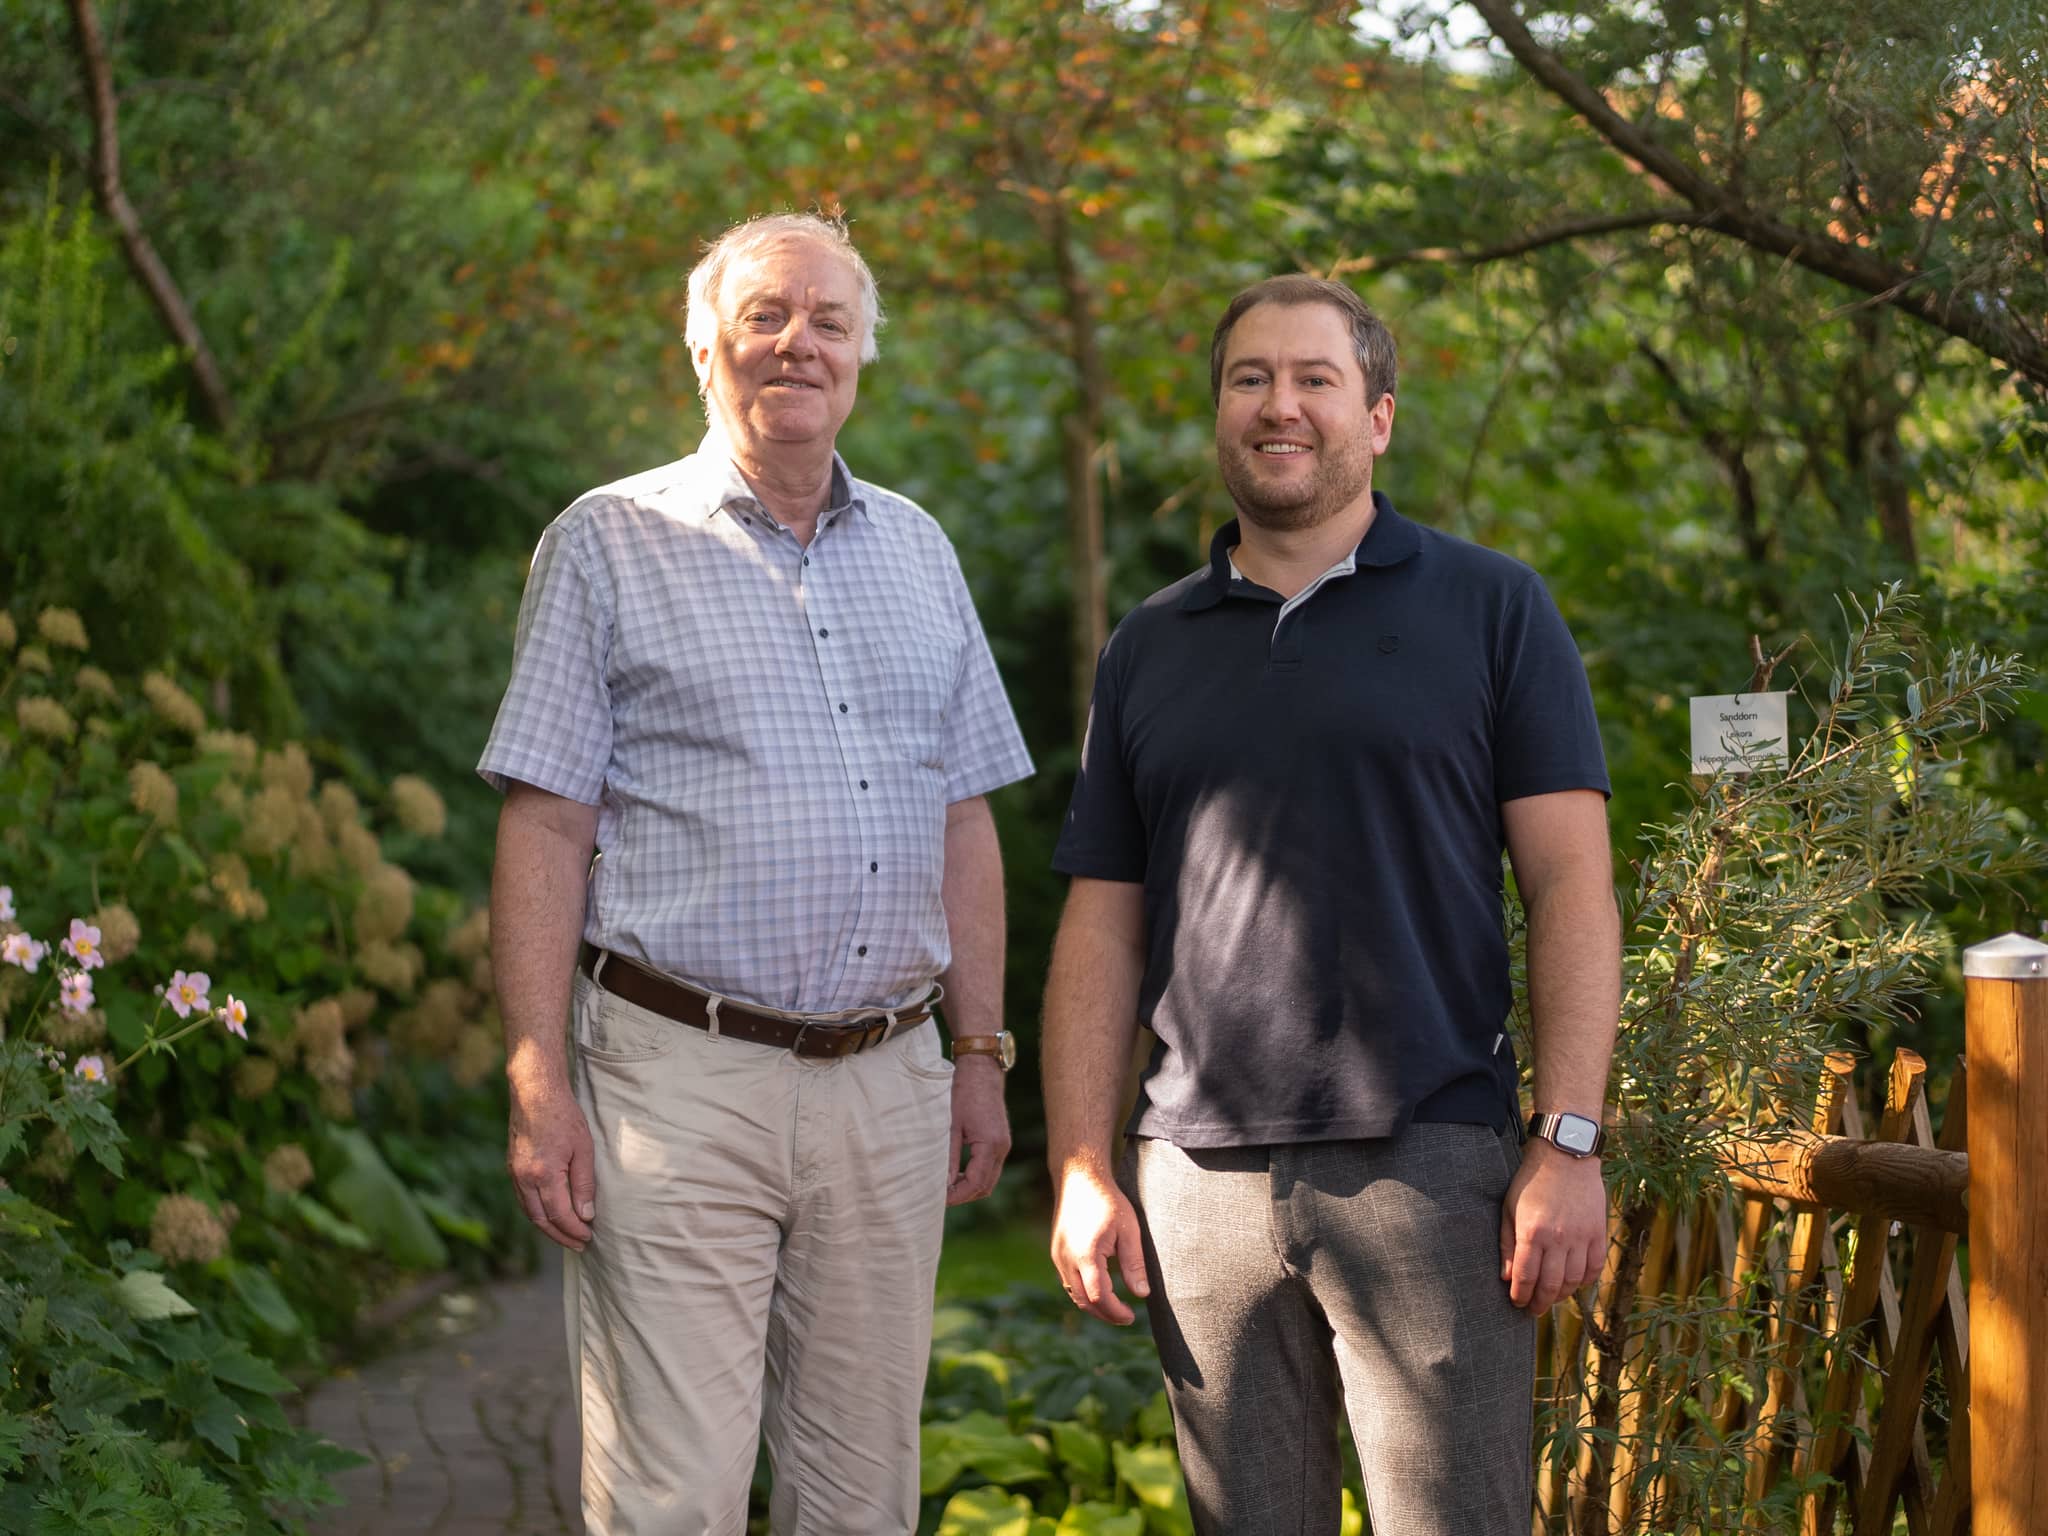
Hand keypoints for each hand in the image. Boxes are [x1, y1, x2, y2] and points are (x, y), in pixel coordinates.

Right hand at [507, 1076, 597, 1249]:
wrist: (535, 1092)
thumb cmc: (564, 1116)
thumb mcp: (583, 1149)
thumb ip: (584, 1184)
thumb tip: (586, 1215)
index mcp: (543, 1174)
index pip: (560, 1214)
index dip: (574, 1229)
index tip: (588, 1237)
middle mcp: (524, 1178)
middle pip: (541, 1220)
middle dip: (560, 1236)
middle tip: (578, 1245)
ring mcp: (514, 1173)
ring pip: (529, 1212)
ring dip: (547, 1227)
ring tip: (566, 1235)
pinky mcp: (512, 1167)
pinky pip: (523, 1199)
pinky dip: (537, 1212)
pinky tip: (550, 1214)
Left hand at [947, 1056, 1010, 1205]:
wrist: (981, 1069)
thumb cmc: (964, 1092)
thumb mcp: (951, 1126)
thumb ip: (949, 1157)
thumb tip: (943, 1184)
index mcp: (991, 1144)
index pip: (976, 1183)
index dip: (957, 1195)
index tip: (939, 1200)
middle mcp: (1002, 1148)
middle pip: (985, 1186)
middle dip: (964, 1195)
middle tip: (941, 1197)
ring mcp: (1004, 1144)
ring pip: (989, 1179)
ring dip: (970, 1187)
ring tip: (946, 1187)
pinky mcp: (1000, 1140)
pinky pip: (990, 1167)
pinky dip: (975, 1175)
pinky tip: (957, 1173)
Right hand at [1050, 1161, 1150, 1324]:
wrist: (1079, 1178)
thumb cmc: (1108, 1201)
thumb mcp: (1129, 1231)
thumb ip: (1134, 1264)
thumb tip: (1142, 1294)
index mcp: (1086, 1255)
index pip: (1099, 1297)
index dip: (1116, 1312)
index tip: (1132, 1317)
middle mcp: (1067, 1259)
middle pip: (1083, 1301)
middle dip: (1104, 1314)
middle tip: (1125, 1318)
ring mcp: (1058, 1256)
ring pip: (1073, 1294)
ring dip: (1093, 1305)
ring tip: (1114, 1307)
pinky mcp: (1056, 1252)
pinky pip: (1068, 1281)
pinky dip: (1083, 1292)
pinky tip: (1099, 1289)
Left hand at [1500, 1139, 1608, 1312]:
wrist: (1565, 1156)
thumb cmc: (1530, 1182)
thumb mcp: (1509, 1209)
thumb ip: (1507, 1245)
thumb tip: (1507, 1278)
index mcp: (1532, 1232)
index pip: (1526, 1277)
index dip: (1521, 1296)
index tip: (1517, 1304)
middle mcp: (1558, 1238)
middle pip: (1550, 1285)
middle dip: (1540, 1303)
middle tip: (1533, 1310)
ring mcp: (1581, 1237)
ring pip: (1574, 1281)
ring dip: (1562, 1295)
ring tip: (1551, 1297)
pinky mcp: (1598, 1233)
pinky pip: (1595, 1267)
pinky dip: (1585, 1281)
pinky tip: (1574, 1283)